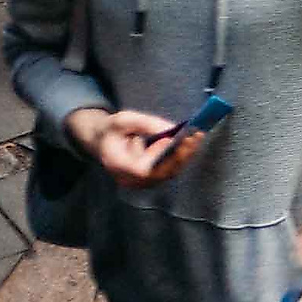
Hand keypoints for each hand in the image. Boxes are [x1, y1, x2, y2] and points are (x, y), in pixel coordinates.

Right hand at [65, 107, 203, 189]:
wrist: (105, 140)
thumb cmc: (112, 129)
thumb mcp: (124, 120)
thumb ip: (146, 124)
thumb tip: (172, 129)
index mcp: (117, 165)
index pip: (140, 169)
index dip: (157, 156)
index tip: (169, 139)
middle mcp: (129, 178)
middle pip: (160, 173)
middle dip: (180, 154)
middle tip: (195, 136)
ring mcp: (141, 182)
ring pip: (168, 173)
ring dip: (185, 155)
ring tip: (197, 136)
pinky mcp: (151, 179)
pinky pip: (170, 170)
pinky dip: (182, 156)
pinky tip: (191, 142)